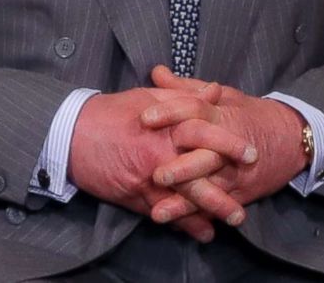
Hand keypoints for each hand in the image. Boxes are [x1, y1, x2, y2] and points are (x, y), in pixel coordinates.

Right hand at [67, 83, 255, 239]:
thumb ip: (184, 97)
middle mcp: (160, 154)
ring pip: (185, 198)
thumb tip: (215, 91)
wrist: (72, 134)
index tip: (252, 153)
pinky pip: (164, 212)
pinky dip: (184, 223)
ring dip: (210, 211)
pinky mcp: (135, 195)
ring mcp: (147, 178)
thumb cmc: (111, 112)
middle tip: (248, 200)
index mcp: (165, 126)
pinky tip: (203, 232)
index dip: (229, 144)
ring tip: (234, 219)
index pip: (204, 134)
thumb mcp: (149, 98)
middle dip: (225, 190)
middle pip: (200, 175)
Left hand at [142, 66, 308, 216]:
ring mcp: (234, 172)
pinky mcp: (240, 192)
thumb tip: (156, 72)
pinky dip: (201, 218)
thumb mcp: (222, 95)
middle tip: (156, 175)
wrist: (292, 138)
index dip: (169, 113)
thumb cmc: (249, 113)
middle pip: (203, 155)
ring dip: (184, 202)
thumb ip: (186, 87)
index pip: (192, 111)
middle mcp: (225, 145)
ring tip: (159, 212)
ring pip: (209, 187)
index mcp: (218, 114)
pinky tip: (183, 230)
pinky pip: (219, 206)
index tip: (144, 117)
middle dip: (181, 167)